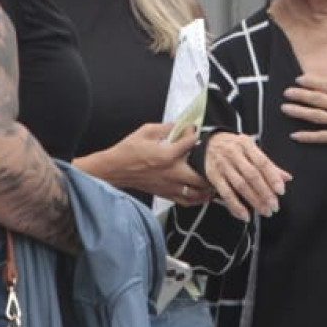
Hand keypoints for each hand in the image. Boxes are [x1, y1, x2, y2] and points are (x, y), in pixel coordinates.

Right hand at [74, 123, 210, 204]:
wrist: (114, 169)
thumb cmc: (127, 151)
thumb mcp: (146, 131)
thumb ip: (165, 127)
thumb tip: (177, 125)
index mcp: (167, 154)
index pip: (191, 142)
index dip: (194, 133)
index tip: (193, 130)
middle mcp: (171, 172)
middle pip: (201, 175)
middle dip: (210, 169)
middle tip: (212, 162)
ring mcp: (169, 185)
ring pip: (196, 192)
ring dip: (207, 188)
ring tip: (213, 182)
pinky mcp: (165, 193)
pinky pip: (185, 201)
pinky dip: (196, 199)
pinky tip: (201, 194)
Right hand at [202, 132, 290, 220]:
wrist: (209, 143)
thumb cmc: (235, 147)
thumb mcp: (251, 149)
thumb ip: (269, 165)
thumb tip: (287, 178)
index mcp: (246, 144)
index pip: (262, 162)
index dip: (272, 177)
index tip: (281, 191)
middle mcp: (233, 154)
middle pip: (252, 175)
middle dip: (265, 192)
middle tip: (274, 206)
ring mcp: (222, 165)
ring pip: (240, 186)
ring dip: (254, 201)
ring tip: (265, 211)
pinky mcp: (213, 176)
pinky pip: (225, 194)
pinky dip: (235, 206)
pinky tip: (245, 216)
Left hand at [281, 69, 326, 165]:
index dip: (311, 82)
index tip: (298, 80)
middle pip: (317, 99)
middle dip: (300, 95)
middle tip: (286, 93)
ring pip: (316, 116)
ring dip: (299, 112)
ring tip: (285, 109)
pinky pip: (323, 137)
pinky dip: (308, 136)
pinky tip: (295, 135)